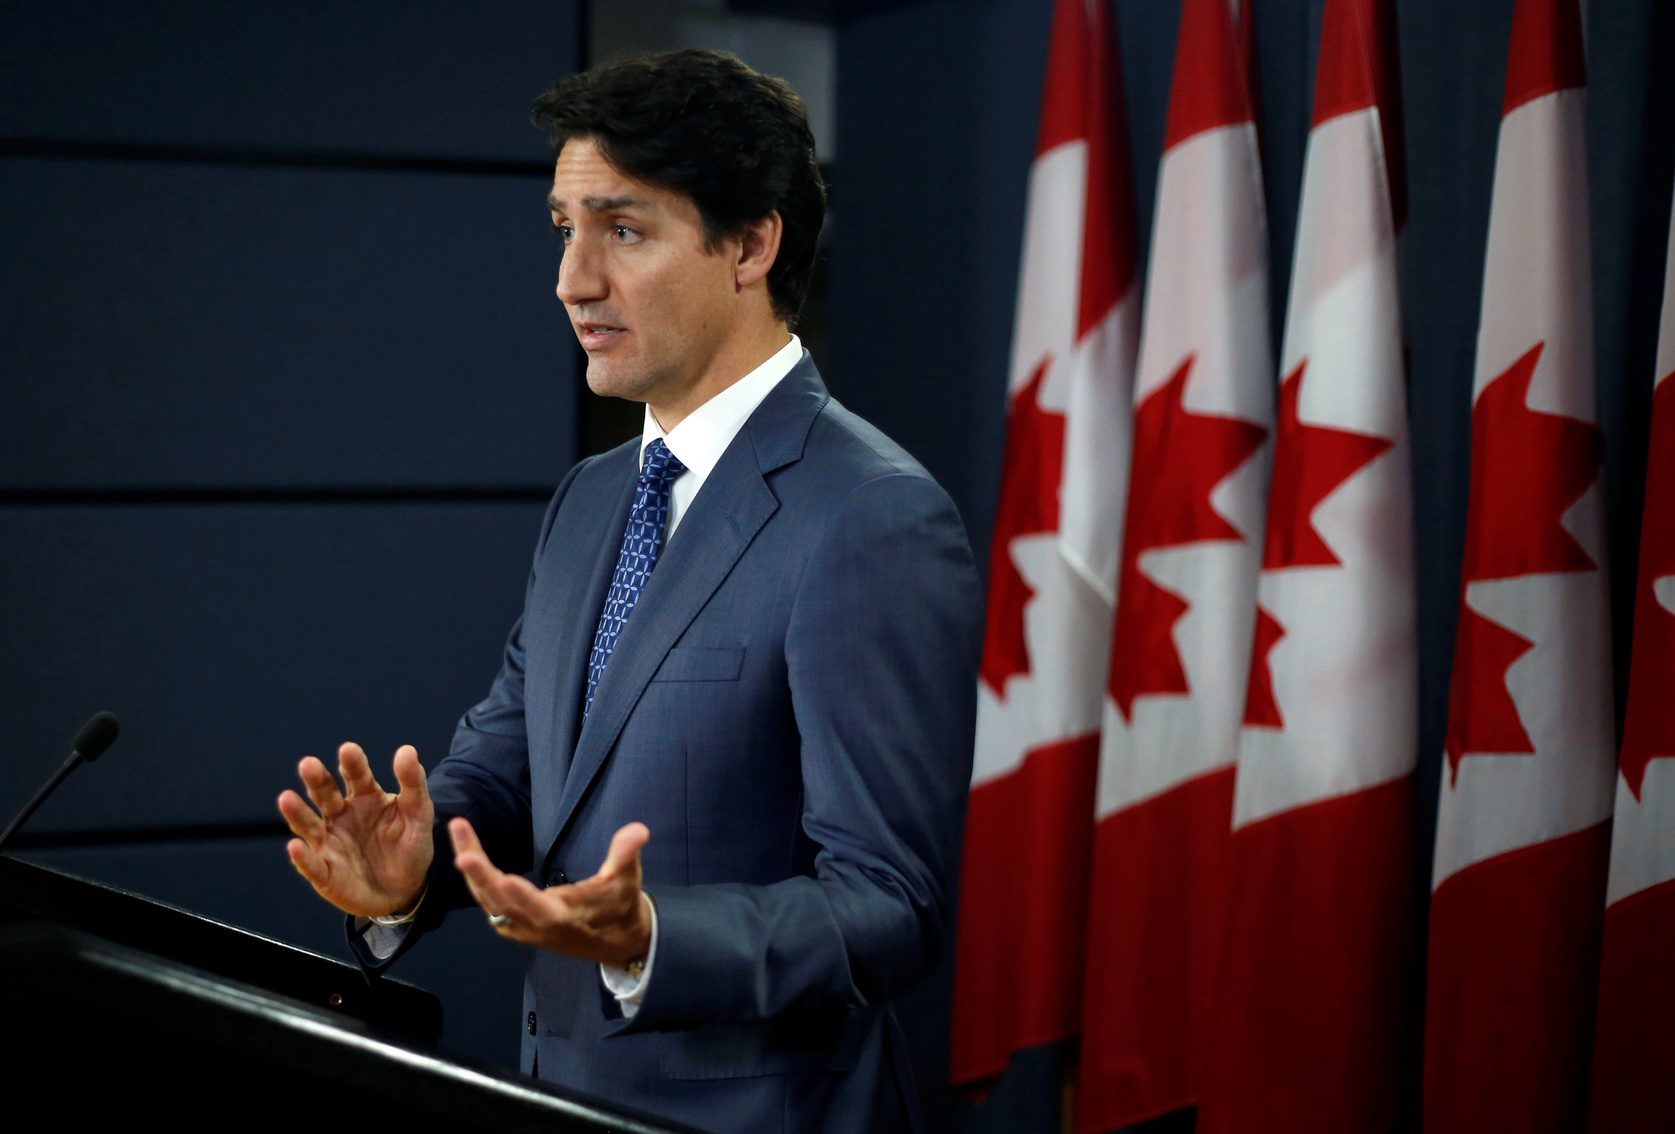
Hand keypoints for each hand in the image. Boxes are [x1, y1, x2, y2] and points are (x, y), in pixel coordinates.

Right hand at [278, 743, 433, 917]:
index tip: (348, 750)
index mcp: (365, 797)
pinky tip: (295, 847)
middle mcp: (341, 815)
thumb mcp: (418, 814)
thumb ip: (413, 783)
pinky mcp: (324, 873)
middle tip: (308, 764)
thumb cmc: (409, 845)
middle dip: (317, 780)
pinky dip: (302, 857)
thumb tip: (407, 750)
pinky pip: (311, 864)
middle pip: (325, 794)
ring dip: (297, 812)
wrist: (406, 889)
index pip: (356, 776)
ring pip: (309, 825)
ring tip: (286, 798)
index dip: (352, 763)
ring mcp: (329, 843)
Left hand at [450, 817, 653, 968]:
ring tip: (460, 833)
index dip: (524, 897)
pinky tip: (467, 854)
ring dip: (473, 870)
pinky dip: (476, 880)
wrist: (614, 942)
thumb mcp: (628, 881)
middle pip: (501, 904)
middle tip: (463, 850)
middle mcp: (537, 927)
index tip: (505, 877)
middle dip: (481, 875)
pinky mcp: (516, 923)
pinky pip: (489, 903)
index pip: (541, 910)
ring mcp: (523, 927)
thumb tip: (639, 830)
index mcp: (565, 919)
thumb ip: (626, 855)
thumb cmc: (620, 909)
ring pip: (489, 901)